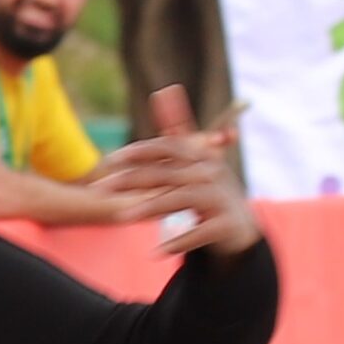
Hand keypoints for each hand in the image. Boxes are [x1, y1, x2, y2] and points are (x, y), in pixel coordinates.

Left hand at [98, 86, 261, 259]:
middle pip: (166, 173)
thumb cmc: (210, 190)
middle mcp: (210, 173)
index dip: (139, 152)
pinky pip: (200, 233)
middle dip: (131, 180)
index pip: (167, 148)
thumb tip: (164, 92)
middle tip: (101, 189)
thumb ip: (178, 129)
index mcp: (201, 156)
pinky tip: (157, 251)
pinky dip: (180, 240)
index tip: (111, 159)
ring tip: (122, 217)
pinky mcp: (225, 224)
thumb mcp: (196, 159)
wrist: (243, 228)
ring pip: (180, 199)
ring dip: (150, 207)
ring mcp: (220, 198)